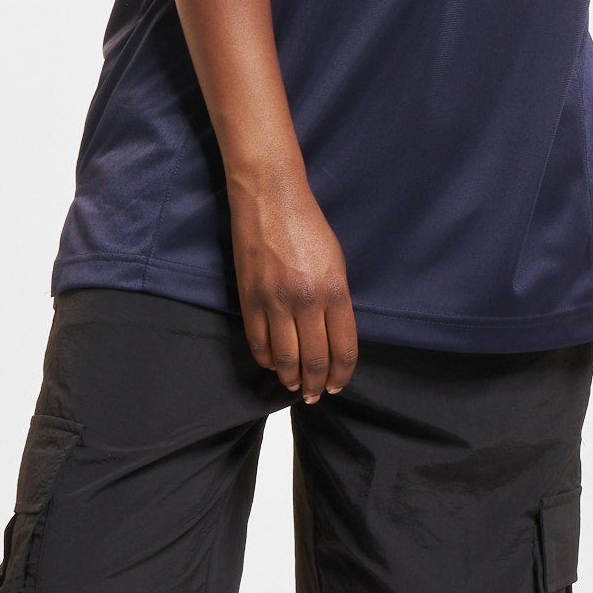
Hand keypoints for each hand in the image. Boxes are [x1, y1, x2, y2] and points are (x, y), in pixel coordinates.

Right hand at [227, 160, 358, 400]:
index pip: (343, 350)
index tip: (338, 386)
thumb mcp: (337, 263)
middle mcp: (306, 300)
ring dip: (290, 379)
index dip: (342, 375)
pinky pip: (258, 341)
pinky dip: (266, 360)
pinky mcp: (249, 297)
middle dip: (316, 384)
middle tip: (315, 395)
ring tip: (293, 386)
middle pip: (314, 360)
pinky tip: (272, 365)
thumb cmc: (309, 226)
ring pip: (284, 358)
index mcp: (335, 291)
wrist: (270, 197)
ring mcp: (275, 301)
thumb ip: (337, 301)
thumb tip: (332, 338)